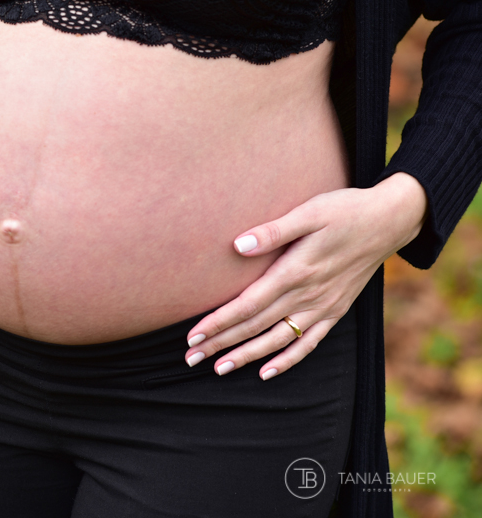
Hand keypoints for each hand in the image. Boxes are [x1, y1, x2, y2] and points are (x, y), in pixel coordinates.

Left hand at [184, 172, 427, 379]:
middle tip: (191, 357)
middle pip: (256, 326)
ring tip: (220, 369)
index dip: (218, 322)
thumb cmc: (345, 210)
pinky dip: (287, 360)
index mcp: (296, 271)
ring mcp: (323, 307)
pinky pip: (309, 344)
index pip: (247, 305)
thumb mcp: (310, 211)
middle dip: (222, 343)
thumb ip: (273, 230)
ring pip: (278, 340)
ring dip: (247, 356)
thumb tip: (237, 245)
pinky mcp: (335, 311)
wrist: (391, 221)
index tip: (193, 335)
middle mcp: (308, 295)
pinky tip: (267, 372)